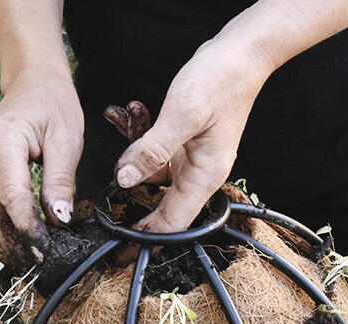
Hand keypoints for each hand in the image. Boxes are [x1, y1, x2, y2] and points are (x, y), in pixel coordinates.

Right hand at [0, 69, 83, 268]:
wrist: (33, 85)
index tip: (43, 250)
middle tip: (34, 261)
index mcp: (1, 140)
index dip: (26, 228)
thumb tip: (58, 219)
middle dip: (11, 242)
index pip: (11, 196)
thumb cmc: (53, 107)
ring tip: (17, 259)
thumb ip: (61, 180)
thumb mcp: (68, 139)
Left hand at [113, 35, 278, 233]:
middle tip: (106, 222)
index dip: (147, 238)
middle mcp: (200, 173)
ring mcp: (192, 159)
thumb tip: (125, 180)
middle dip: (134, 211)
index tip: (121, 247)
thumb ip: (152, 150)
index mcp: (205, 176)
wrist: (241, 53)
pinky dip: (139, 143)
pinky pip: (155, 155)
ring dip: (132, 161)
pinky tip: (130, 122)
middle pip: (162, 207)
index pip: (174, 224)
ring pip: (153, 177)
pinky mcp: (184, 143)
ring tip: (121, 135)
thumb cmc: (222, 80)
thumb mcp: (183, 115)